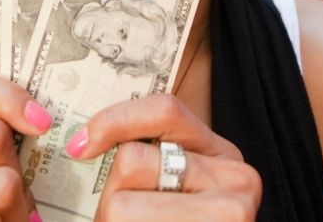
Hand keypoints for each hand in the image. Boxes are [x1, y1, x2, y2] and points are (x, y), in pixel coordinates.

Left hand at [67, 94, 260, 220]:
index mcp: (227, 158)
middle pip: (131, 163)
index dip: (115, 119)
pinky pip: (124, 221)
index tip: (81, 145)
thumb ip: (151, 158)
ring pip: (120, 206)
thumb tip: (82, 142)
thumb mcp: (171, 192)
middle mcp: (240, 182)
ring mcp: (230, 216)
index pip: (166, 111)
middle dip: (112, 198)